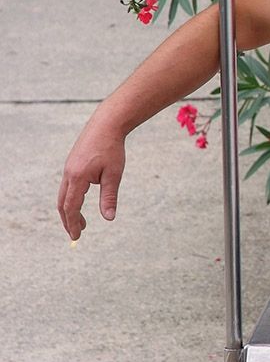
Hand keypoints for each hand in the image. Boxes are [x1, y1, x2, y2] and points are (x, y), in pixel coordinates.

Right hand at [57, 120, 125, 239]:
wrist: (106, 124)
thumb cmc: (112, 149)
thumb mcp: (114, 174)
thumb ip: (109, 197)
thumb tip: (109, 218)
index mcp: (77, 178)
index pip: (71, 207)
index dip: (73, 223)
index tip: (77, 236)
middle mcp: (68, 174)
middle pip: (63, 204)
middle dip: (68, 220)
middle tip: (77, 233)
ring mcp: (68, 168)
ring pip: (64, 195)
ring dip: (69, 210)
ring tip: (81, 221)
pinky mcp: (72, 164)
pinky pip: (67, 186)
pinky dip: (71, 198)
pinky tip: (81, 201)